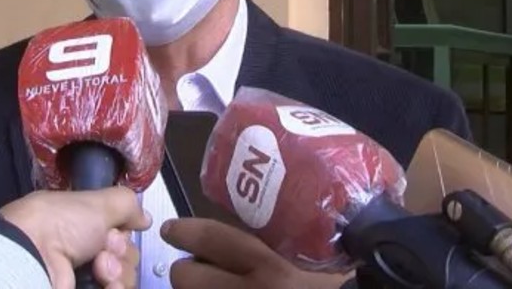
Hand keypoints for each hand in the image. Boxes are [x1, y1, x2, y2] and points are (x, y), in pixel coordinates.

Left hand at [0, 187, 149, 288]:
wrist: (32, 256)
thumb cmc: (61, 224)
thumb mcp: (99, 202)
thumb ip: (127, 205)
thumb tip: (145, 218)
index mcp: (84, 227)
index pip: (121, 234)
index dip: (123, 233)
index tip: (114, 231)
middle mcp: (85, 254)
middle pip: (126, 258)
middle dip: (122, 253)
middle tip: (104, 251)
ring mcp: (85, 280)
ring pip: (124, 279)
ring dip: (119, 273)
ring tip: (99, 270)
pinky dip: (116, 288)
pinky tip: (106, 285)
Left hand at [161, 218, 352, 288]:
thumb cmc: (339, 284)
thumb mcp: (314, 260)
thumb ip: (280, 248)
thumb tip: (239, 239)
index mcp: (272, 270)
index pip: (212, 239)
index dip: (185, 232)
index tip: (172, 229)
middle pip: (185, 277)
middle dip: (187, 273)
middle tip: (195, 270)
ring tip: (216, 288)